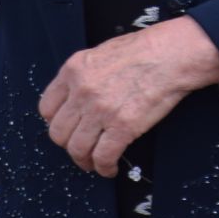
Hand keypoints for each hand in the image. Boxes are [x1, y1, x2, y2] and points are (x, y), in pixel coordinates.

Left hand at [38, 17, 218, 177]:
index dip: (56, 123)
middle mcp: (82, 91)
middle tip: (80, 148)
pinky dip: (104, 167)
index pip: (46, 107)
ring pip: (77, 149)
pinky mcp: (123, 126)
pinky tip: (110, 168)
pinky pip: (103, 156)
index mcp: (74, 70)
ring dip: (84, 161)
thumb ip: (84, 74)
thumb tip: (78, 95)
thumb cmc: (145, 49)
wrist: (172, 54)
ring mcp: (101, 110)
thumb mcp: (101, 52)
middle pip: (58, 133)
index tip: (66, 128)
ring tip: (94, 162)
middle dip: (68, 145)